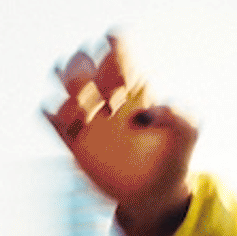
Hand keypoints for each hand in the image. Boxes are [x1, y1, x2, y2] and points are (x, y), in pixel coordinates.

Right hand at [44, 31, 199, 235]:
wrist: (152, 194)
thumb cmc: (173, 158)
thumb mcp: (188, 136)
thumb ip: (182, 116)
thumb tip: (152, 111)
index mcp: (134, 79)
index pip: (117, 42)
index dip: (115, 58)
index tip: (125, 88)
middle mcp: (107, 89)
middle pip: (83, 55)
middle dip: (89, 76)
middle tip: (108, 108)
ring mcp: (86, 110)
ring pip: (60, 71)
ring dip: (69, 90)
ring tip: (86, 119)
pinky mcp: (70, 135)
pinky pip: (48, 109)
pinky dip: (55, 115)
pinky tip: (77, 134)